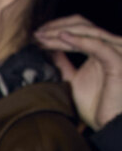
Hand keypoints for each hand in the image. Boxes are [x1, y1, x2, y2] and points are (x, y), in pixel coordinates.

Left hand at [34, 15, 121, 129]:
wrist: (108, 124)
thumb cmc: (96, 105)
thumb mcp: (74, 80)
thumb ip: (64, 64)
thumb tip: (51, 50)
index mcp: (103, 47)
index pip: (80, 28)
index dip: (57, 28)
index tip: (37, 35)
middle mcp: (112, 45)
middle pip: (83, 26)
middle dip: (57, 27)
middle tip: (36, 33)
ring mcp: (117, 51)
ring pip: (88, 32)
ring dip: (63, 32)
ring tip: (43, 35)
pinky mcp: (118, 62)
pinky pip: (98, 46)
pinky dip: (79, 41)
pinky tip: (62, 38)